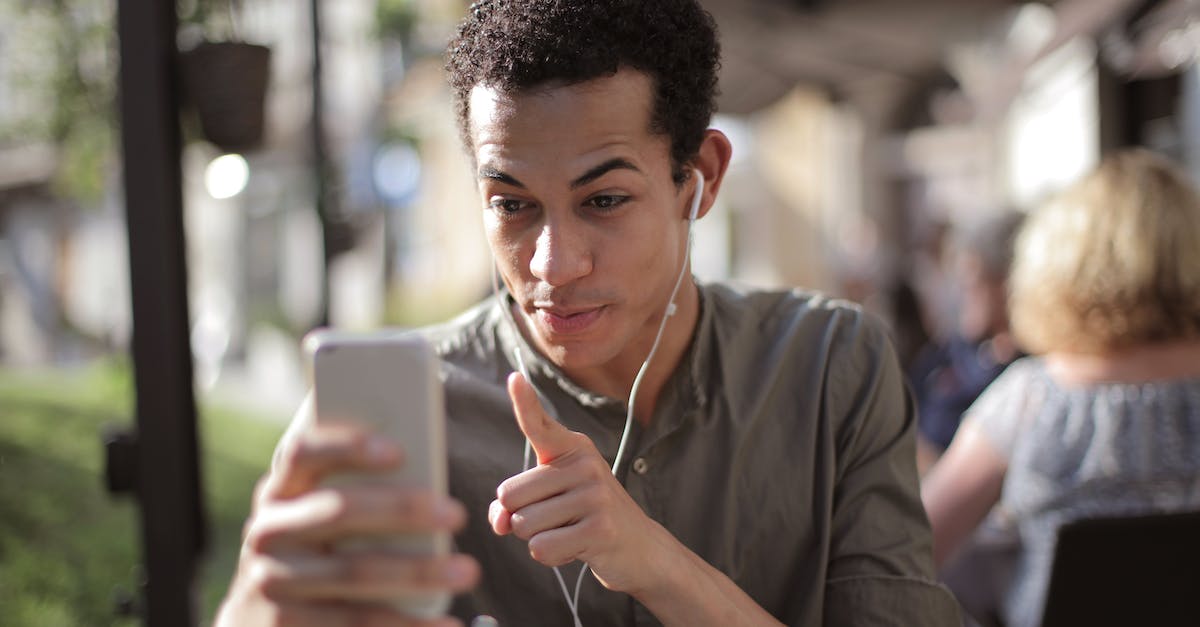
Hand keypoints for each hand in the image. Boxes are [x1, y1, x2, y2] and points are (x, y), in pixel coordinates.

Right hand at [215, 398, 480, 626]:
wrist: (260, 620)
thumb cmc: (315, 549)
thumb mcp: (317, 514)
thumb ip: (356, 489)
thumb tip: (425, 466)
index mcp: (280, 490)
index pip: (304, 453)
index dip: (348, 448)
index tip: (399, 451)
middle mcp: (269, 532)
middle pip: (339, 511)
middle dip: (402, 510)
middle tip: (457, 514)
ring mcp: (273, 581)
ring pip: (354, 572)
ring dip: (418, 572)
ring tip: (466, 571)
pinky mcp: (286, 625)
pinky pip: (355, 623)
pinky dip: (408, 623)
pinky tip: (446, 622)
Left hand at [487, 372, 675, 594]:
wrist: (639, 548)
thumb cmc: (584, 519)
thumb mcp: (549, 502)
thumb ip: (513, 505)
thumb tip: (499, 520)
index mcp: (573, 449)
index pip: (540, 424)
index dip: (525, 402)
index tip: (514, 377)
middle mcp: (585, 464)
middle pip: (510, 496)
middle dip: (521, 518)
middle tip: (558, 519)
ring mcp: (595, 495)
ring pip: (523, 525)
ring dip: (537, 538)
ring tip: (570, 532)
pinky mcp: (600, 528)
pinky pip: (541, 548)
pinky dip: (551, 556)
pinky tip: (576, 548)